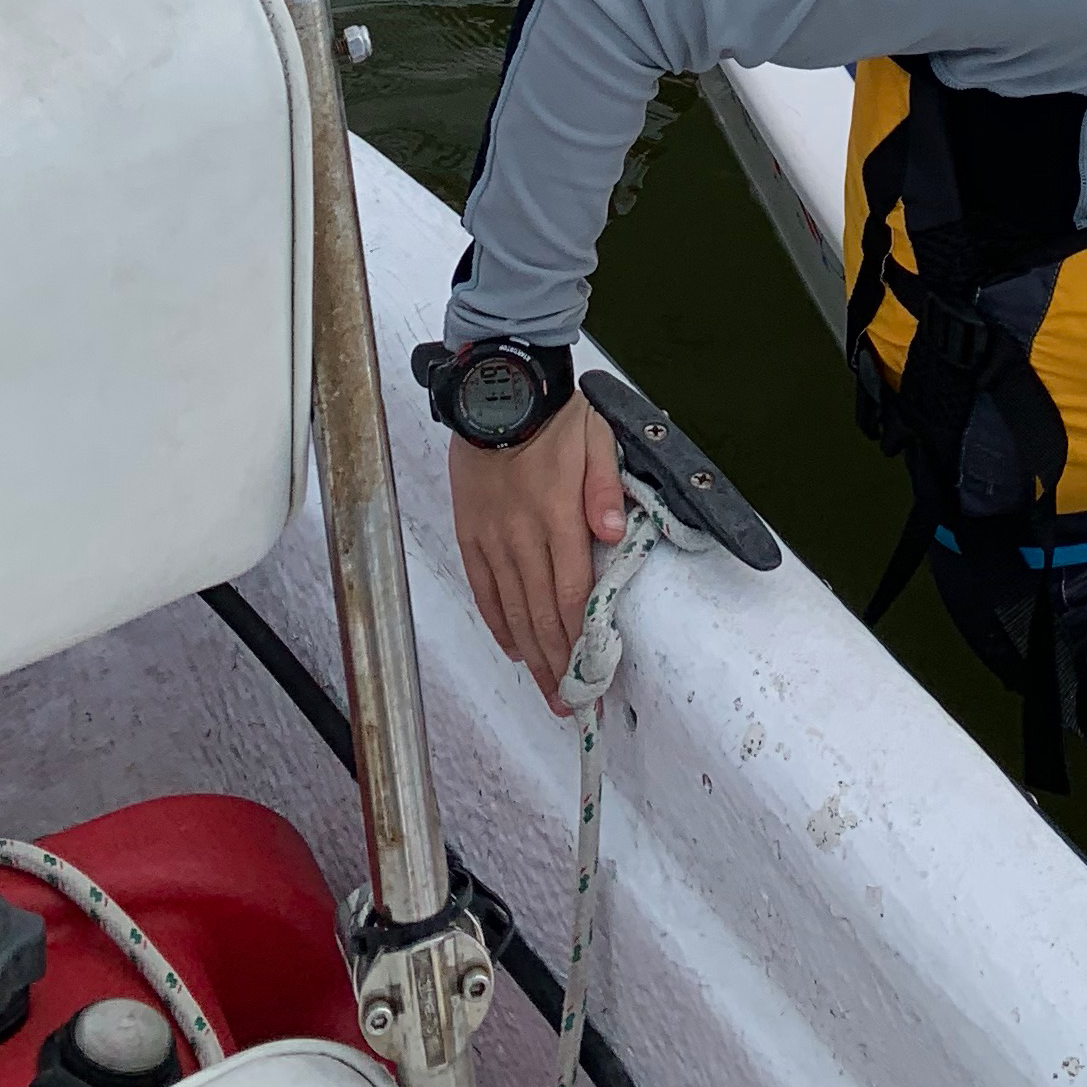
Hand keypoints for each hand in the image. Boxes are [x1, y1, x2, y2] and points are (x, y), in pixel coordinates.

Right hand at [449, 392, 624, 708]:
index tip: (595, 673)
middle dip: (558, 663)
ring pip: (512, 608)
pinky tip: (512, 646)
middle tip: (572, 703)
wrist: (498, 384)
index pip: (572, 593)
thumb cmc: (553, 410)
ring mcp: (492, 535)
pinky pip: (483, 585)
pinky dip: (497, 620)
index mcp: (558, 514)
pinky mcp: (469, 529)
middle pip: (541, 613)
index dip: (582, 640)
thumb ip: (606, 490)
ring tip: (546, 688)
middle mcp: (522, 533)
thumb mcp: (597, 438)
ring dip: (531, 653)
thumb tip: (616, 536)